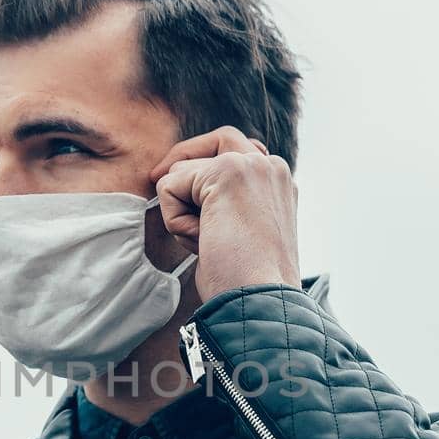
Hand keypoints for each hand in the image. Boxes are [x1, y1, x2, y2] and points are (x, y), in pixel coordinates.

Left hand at [149, 126, 300, 301]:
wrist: (262, 300)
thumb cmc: (248, 283)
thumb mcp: (244, 236)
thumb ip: (227, 205)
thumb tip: (183, 184)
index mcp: (280, 184)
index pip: (240, 154)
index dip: (205, 167)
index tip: (177, 179)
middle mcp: (272, 167)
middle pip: (220, 138)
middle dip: (185, 158)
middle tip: (157, 178)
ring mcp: (251, 165)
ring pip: (186, 169)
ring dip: (182, 209)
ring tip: (205, 242)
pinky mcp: (226, 172)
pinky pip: (171, 187)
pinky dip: (174, 219)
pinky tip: (202, 243)